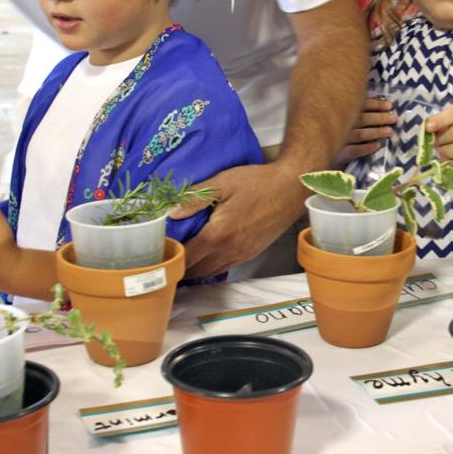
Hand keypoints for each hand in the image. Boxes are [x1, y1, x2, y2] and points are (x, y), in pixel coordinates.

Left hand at [171, 163, 305, 277]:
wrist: (291, 188)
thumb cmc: (257, 182)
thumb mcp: (223, 183)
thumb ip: (195, 198)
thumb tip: (171, 212)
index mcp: (219, 234)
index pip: (188, 256)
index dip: (172, 259)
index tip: (161, 254)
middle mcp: (230, 250)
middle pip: (198, 270)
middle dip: (182, 268)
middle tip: (168, 260)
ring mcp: (243, 254)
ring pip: (213, 271)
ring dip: (197, 269)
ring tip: (183, 261)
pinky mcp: (252, 253)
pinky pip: (226, 266)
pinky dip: (213, 266)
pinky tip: (207, 256)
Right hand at [333, 98, 395, 166]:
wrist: (313, 151)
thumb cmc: (327, 131)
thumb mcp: (337, 116)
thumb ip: (351, 109)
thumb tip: (374, 102)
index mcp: (340, 111)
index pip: (361, 105)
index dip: (376, 104)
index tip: (390, 106)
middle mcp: (340, 123)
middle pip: (363, 119)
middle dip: (380, 118)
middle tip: (393, 118)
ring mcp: (339, 139)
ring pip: (360, 134)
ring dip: (376, 132)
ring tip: (389, 131)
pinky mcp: (338, 154)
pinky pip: (354, 150)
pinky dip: (366, 148)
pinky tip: (377, 146)